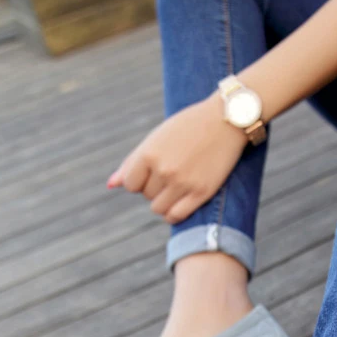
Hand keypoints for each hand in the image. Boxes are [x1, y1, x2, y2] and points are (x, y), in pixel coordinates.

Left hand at [107, 94, 245, 222]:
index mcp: (149, 154)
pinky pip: (176, 216)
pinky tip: (180, 201)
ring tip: (177, 185)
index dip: (139, 179)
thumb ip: (132, 162)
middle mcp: (164, 170)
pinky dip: (174, 213)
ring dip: (164, 201)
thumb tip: (111, 185)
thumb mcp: (156, 138)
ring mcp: (183, 183)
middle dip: (155, 187)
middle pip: (146, 195)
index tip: (153, 170)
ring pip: (158, 208)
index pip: (130, 184)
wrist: (226, 119)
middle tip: (173, 171)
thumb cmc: (188, 126)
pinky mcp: (201, 192)